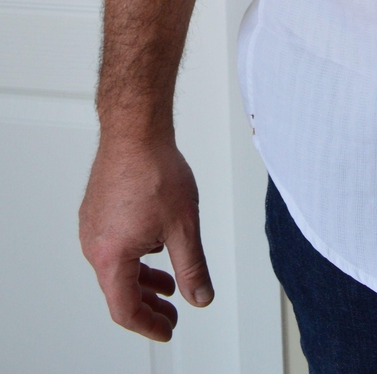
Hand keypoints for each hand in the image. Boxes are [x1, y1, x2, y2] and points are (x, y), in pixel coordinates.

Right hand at [79, 135, 212, 340]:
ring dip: (142, 280)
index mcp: (110, 257)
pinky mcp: (97, 210)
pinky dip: (134, 257)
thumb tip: (200, 297)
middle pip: (118, 290)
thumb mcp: (184, 226)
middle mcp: (94, 245)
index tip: (167, 329)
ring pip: (116, 267)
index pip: (125, 309)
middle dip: (148, 306)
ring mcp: (93, 226)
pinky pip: (113, 245)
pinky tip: (155, 247)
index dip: (148, 326)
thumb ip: (192, 267)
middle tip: (170, 315)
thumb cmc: (155, 170)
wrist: (136, 130)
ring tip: (168, 284)